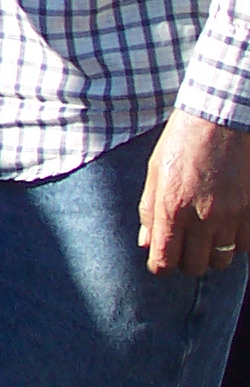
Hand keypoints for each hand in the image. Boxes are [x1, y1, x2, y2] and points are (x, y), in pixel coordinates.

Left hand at [138, 110, 249, 275]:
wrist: (220, 120)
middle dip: (186, 262)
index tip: (160, 261)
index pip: (165, 260)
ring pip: (223, 260)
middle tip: (183, 247)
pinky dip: (235, 244)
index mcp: (172, 208)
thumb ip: (149, 210)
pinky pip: (245, 247)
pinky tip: (226, 228)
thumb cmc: (181, 142)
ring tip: (205, 236)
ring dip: (212, 254)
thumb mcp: (155, 172)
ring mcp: (231, 216)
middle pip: (196, 267)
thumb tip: (146, 243)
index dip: (160, 266)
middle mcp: (202, 217)